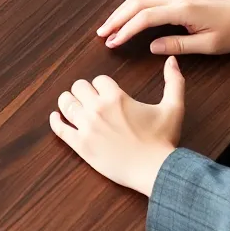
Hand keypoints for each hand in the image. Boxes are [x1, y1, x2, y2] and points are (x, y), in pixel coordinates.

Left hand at [50, 57, 184, 195]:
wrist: (155, 171)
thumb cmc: (163, 140)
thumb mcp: (173, 108)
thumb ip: (173, 82)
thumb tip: (172, 60)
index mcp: (115, 98)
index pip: (98, 79)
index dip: (103, 85)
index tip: (107, 93)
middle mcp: (97, 109)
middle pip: (78, 87)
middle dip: (84, 91)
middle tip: (89, 99)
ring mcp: (86, 127)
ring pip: (66, 103)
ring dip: (69, 102)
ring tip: (73, 105)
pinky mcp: (80, 145)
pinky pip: (59, 129)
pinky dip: (55, 121)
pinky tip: (56, 117)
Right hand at [97, 0, 229, 54]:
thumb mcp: (208, 45)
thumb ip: (179, 46)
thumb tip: (153, 47)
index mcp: (182, 10)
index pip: (145, 17)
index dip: (125, 30)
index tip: (112, 42)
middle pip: (136, 3)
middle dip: (116, 18)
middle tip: (101, 34)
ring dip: (121, 11)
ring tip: (108, 27)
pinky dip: (132, 7)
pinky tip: (125, 17)